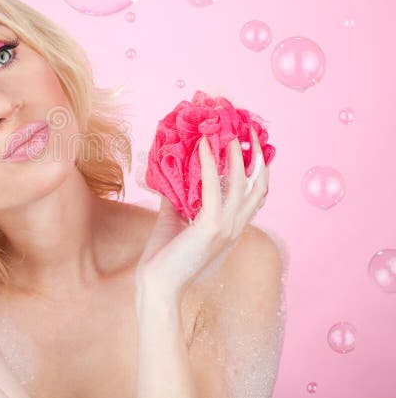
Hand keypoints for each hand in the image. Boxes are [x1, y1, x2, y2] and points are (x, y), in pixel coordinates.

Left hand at [135, 128, 269, 302]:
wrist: (157, 286)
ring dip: (236, 155)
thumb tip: (171, 176)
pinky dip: (209, 164)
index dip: (258, 169)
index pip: (256, 195)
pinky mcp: (210, 227)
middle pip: (258, 186)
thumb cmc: (163, 258)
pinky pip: (213, 188)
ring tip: (229, 131)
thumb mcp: (173, 220)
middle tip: (249, 130)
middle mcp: (234, 227)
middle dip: (257, 156)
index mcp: (231, 228)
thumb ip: (177, 200)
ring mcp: (225, 228)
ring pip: (241, 184)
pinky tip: (203, 146)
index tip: (251, 145)